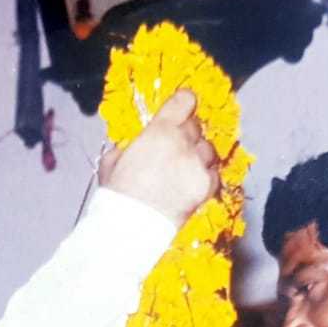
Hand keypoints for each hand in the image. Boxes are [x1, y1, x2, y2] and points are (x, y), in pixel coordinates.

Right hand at [99, 89, 219, 226]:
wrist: (131, 225)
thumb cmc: (118, 196)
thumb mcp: (113, 162)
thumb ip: (127, 148)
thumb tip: (130, 149)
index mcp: (159, 131)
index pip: (184, 101)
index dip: (184, 103)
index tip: (184, 107)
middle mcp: (182, 143)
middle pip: (196, 127)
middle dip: (187, 135)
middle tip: (176, 149)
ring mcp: (197, 165)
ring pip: (208, 150)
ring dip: (199, 155)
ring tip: (185, 168)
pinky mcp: (205, 186)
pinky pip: (214, 174)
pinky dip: (206, 177)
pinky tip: (193, 184)